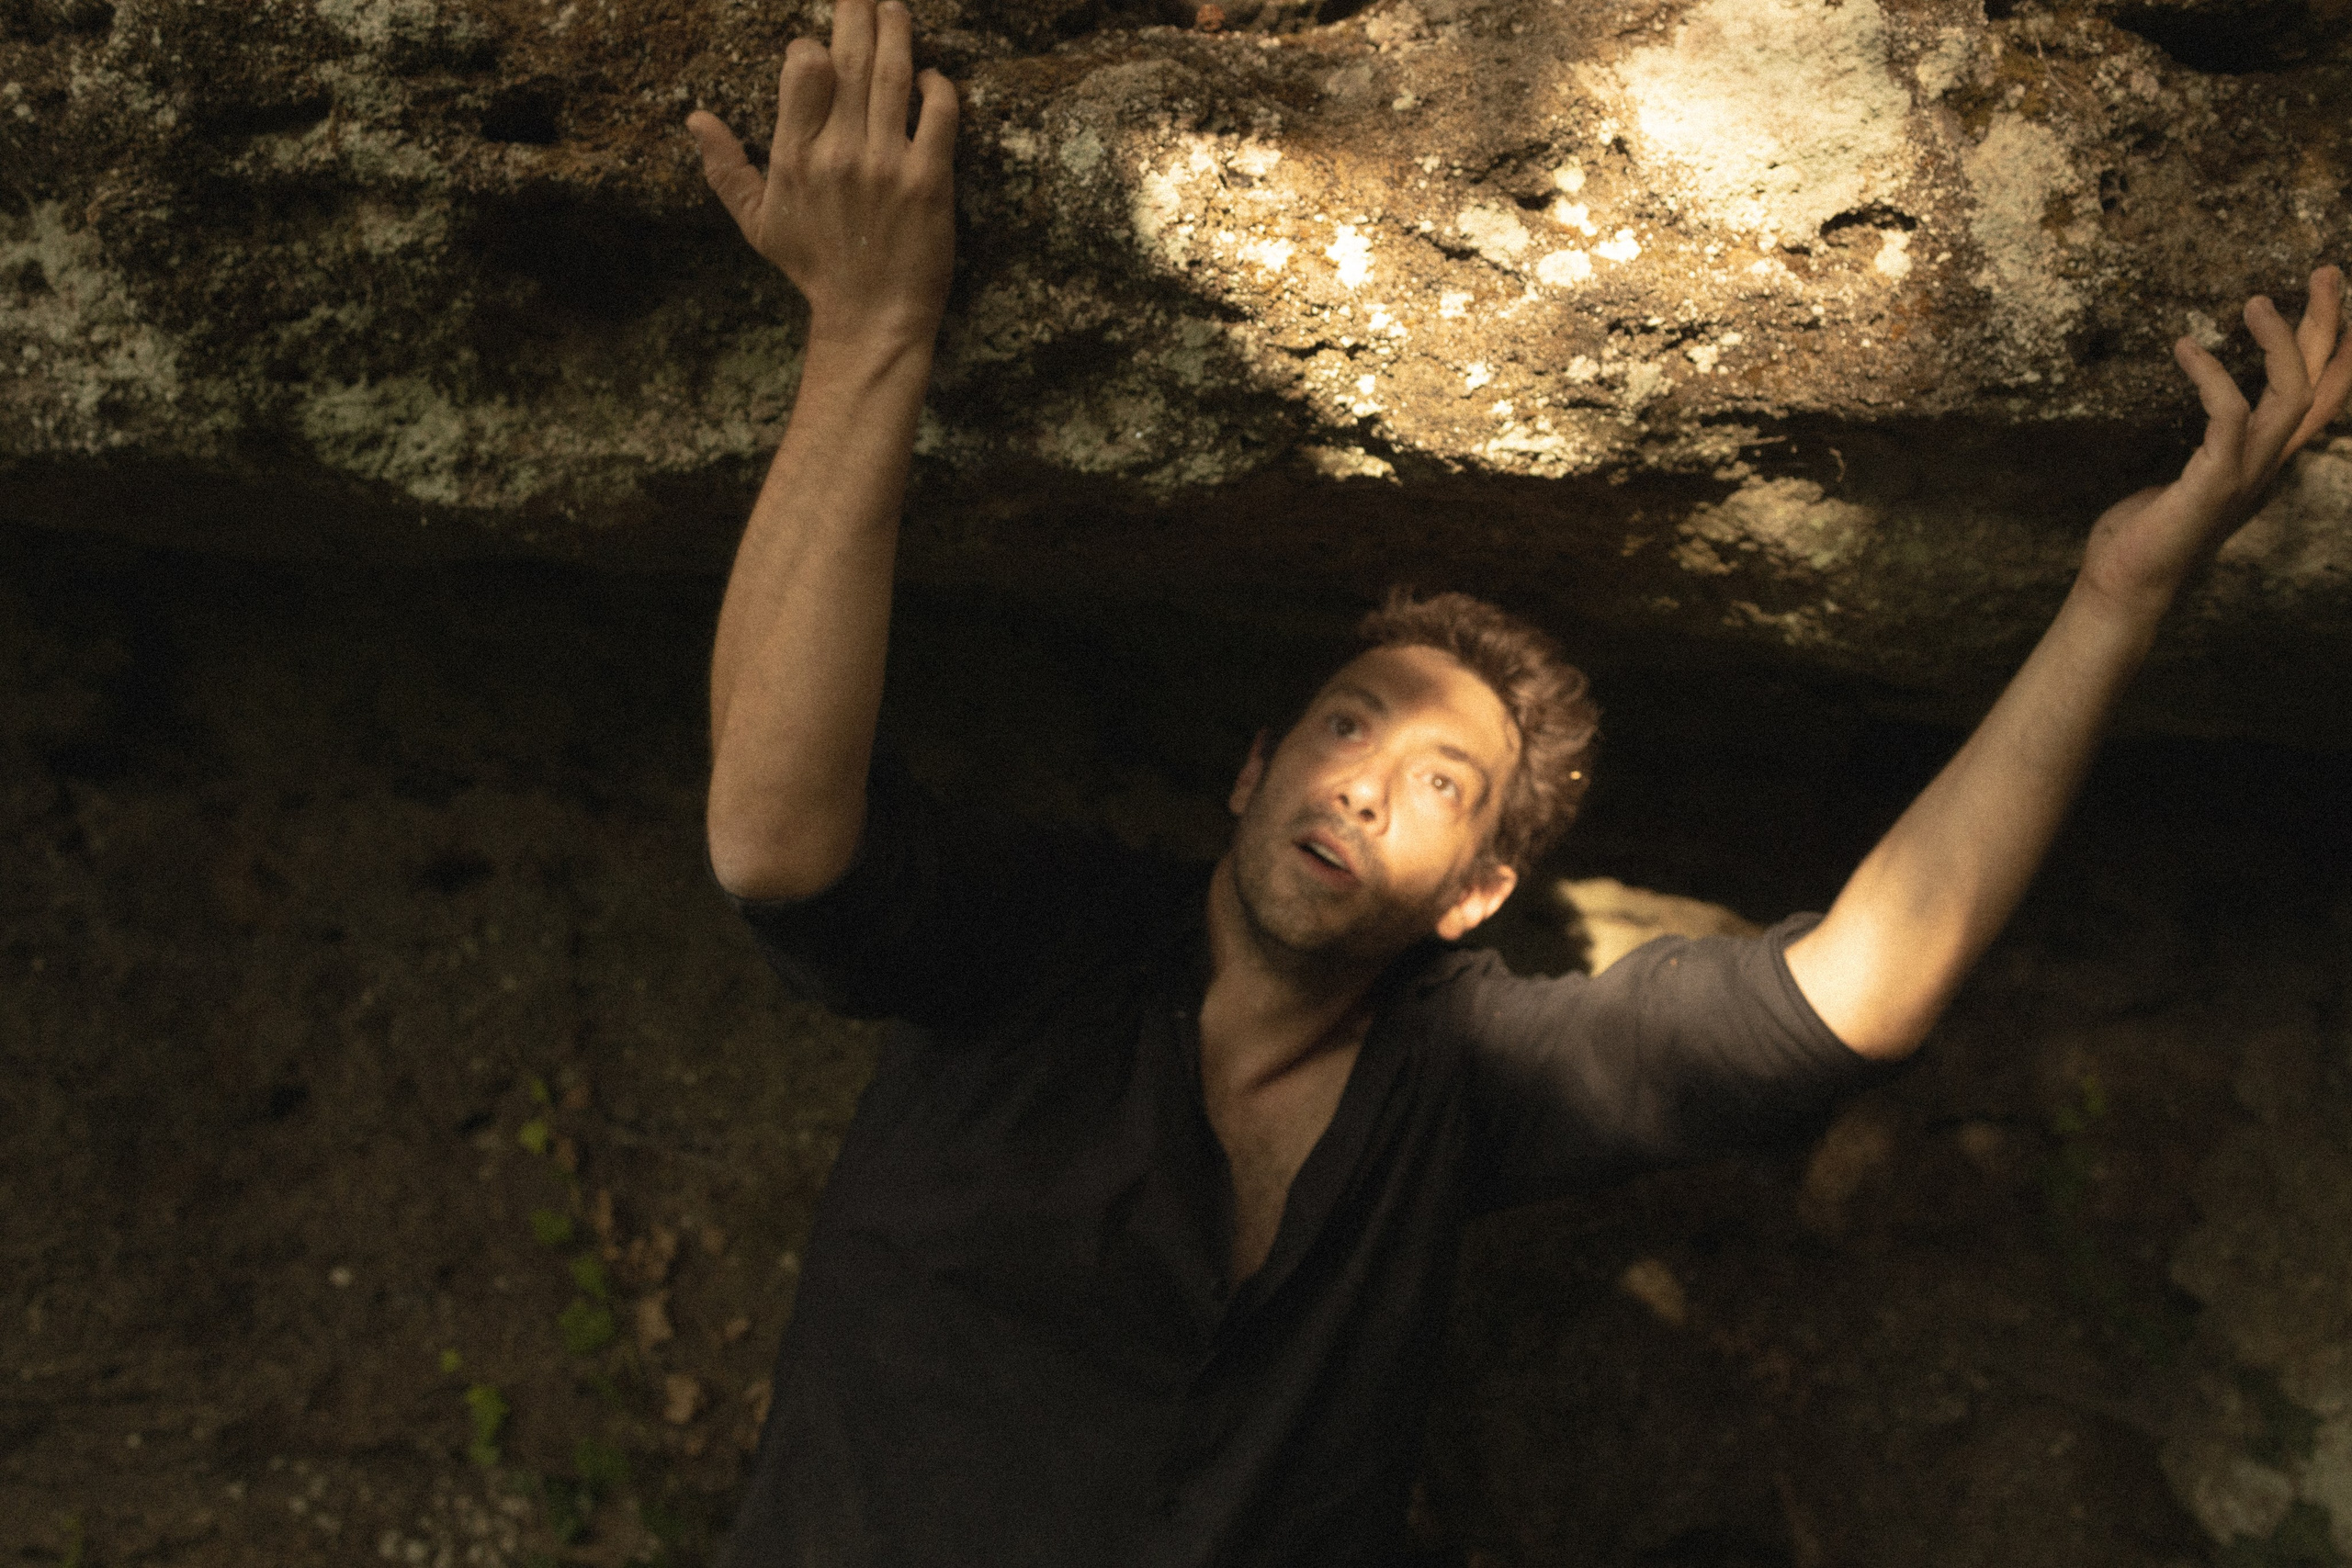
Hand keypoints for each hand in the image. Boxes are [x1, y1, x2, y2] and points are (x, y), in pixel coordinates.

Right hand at [686, 0, 958, 345]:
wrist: (872, 318)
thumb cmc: (815, 270)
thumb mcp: (758, 224)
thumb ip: (726, 169)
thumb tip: (694, 119)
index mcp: (795, 157)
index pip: (803, 69)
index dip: (812, 48)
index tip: (819, 46)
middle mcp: (840, 154)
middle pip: (850, 58)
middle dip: (857, 12)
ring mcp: (887, 166)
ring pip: (894, 75)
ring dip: (897, 33)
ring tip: (894, 7)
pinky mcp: (930, 182)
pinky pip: (939, 114)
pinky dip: (938, 87)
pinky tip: (930, 75)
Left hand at [2080, 265, 2351, 617]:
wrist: (2125, 587)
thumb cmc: (2145, 534)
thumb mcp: (2188, 480)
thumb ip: (2210, 452)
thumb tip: (2212, 430)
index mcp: (2264, 462)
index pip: (2319, 403)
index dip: (2340, 356)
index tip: (2345, 309)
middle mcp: (2267, 466)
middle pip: (2320, 388)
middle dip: (2328, 327)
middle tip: (2325, 271)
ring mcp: (2246, 475)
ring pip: (2291, 397)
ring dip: (2282, 343)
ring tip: (2256, 301)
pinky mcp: (2214, 483)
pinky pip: (2229, 417)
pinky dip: (2213, 377)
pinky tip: (2187, 348)